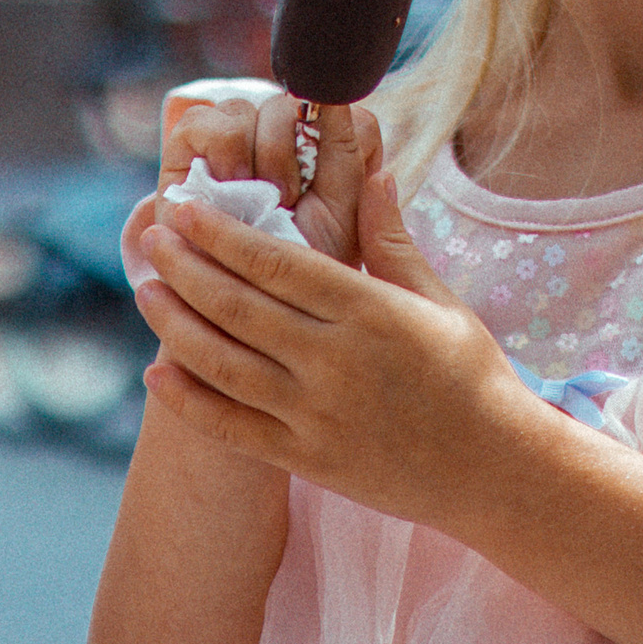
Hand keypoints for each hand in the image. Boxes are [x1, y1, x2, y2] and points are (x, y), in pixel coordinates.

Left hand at [135, 163, 540, 524]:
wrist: (495, 470)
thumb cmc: (474, 377)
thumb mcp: (441, 301)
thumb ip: (393, 242)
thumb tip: (373, 173)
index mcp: (369, 312)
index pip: (276, 262)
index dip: (221, 233)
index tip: (185, 209)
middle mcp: (335, 360)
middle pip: (238, 305)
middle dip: (185, 267)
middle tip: (151, 237)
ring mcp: (316, 414)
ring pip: (224, 362)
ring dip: (176, 324)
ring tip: (146, 292)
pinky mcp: (307, 459)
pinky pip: (232, 427)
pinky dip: (189, 400)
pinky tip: (157, 372)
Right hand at [146, 89, 379, 267]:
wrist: (252, 303)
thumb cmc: (302, 266)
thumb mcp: (343, 216)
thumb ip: (351, 159)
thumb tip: (339, 104)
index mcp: (323, 150)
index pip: (341, 111)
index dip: (341, 139)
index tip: (335, 185)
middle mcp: (278, 136)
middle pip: (296, 103)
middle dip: (295, 151)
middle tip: (289, 198)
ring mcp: (233, 138)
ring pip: (254, 107)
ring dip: (263, 154)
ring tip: (259, 197)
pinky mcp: (189, 148)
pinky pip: (206, 119)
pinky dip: (223, 147)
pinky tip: (228, 183)